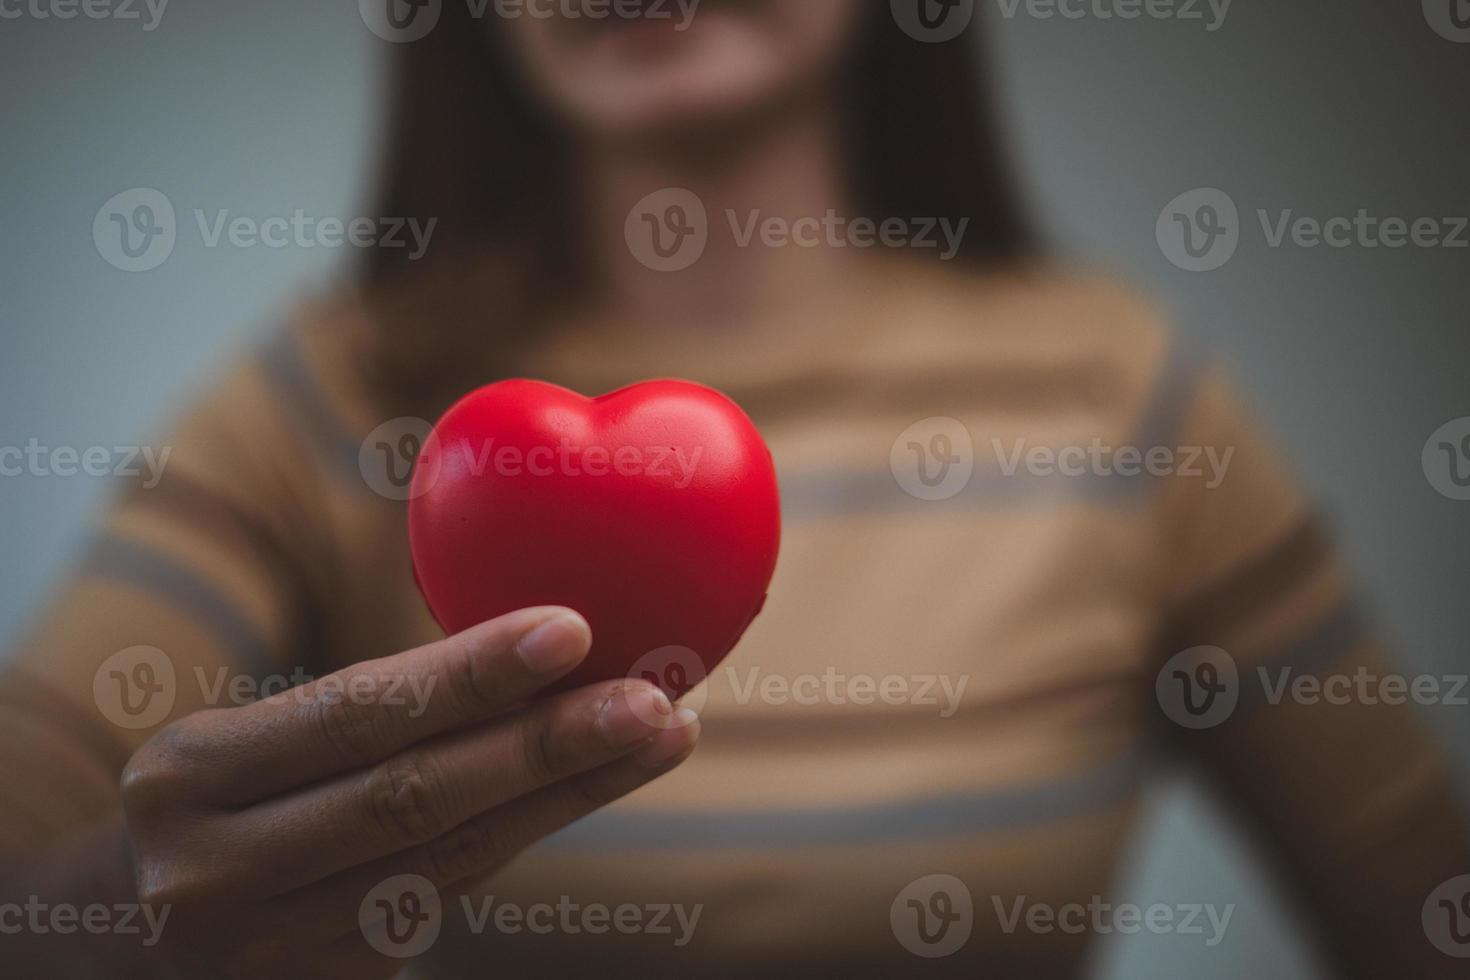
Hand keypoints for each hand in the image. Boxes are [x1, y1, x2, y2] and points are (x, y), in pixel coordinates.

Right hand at [117, 606, 697, 977]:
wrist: (117, 941)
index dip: (469, 676)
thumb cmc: (213, 800)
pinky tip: (592, 786)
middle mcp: (220, 872)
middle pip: (418, 801)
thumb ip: (357, 708)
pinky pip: (448, 899)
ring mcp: (273, 951)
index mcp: (191, 777)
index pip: (354, 716)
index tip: (573, 628)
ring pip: (453, 863)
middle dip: (549, 747)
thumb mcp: (234, 742)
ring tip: (662, 734)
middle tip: (654, 697)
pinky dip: (526, 836)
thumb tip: (538, 634)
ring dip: (569, 797)